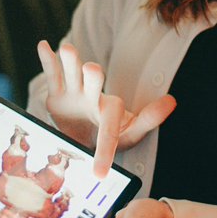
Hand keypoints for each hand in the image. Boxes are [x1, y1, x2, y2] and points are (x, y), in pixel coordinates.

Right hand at [37, 41, 175, 177]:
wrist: (85, 135)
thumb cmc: (110, 133)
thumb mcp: (129, 133)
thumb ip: (148, 119)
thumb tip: (173, 100)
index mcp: (110, 109)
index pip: (109, 127)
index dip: (105, 149)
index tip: (99, 172)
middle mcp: (93, 95)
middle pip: (93, 83)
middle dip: (92, 77)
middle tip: (93, 69)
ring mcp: (74, 91)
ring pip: (72, 74)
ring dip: (69, 62)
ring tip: (66, 48)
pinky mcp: (56, 93)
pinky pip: (52, 74)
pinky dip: (47, 60)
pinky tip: (43, 45)